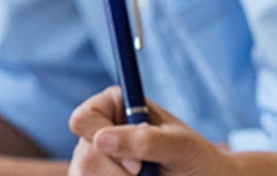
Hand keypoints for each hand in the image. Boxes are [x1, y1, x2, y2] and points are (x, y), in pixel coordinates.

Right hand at [68, 88, 226, 175]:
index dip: (101, 141)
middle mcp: (98, 133)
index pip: (82, 120)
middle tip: (145, 175)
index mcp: (114, 106)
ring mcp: (93, 163)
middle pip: (84, 160)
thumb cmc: (195, 157)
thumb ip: (146, 140)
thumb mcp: (179, 146)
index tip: (135, 163)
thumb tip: (100, 138)